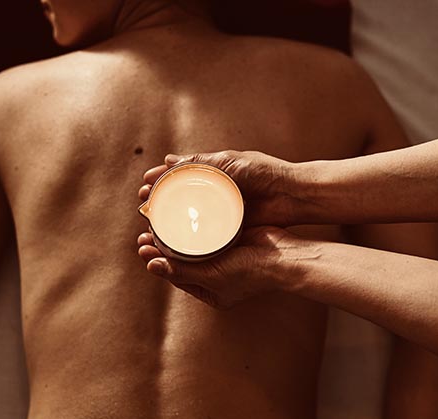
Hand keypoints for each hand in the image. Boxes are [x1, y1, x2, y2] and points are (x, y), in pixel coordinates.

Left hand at [137, 226, 297, 308]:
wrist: (284, 258)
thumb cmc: (249, 273)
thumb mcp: (211, 276)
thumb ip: (181, 271)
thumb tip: (150, 265)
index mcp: (208, 291)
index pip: (174, 275)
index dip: (156, 261)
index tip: (141, 246)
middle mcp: (213, 276)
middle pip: (180, 259)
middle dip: (161, 246)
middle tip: (144, 232)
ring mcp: (222, 257)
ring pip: (191, 244)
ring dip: (174, 233)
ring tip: (157, 220)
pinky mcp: (230, 239)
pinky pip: (206, 232)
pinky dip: (193, 225)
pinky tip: (181, 213)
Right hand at [139, 150, 301, 226]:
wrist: (293, 196)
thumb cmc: (265, 174)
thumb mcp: (230, 162)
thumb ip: (202, 162)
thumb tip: (169, 160)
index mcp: (214, 173)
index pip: (181, 176)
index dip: (161, 180)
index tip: (144, 184)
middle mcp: (215, 192)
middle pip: (181, 197)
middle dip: (160, 200)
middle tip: (144, 204)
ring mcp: (221, 211)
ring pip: (190, 216)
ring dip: (170, 219)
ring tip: (152, 223)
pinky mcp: (229, 228)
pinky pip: (205, 233)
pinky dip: (189, 235)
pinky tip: (174, 239)